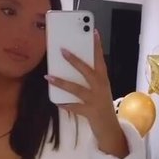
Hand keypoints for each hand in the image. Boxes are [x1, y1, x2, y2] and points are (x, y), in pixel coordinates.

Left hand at [45, 31, 128, 158]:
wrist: (109, 126)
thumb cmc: (101, 103)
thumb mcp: (99, 88)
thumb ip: (90, 77)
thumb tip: (71, 64)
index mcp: (103, 79)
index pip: (100, 59)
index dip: (97, 46)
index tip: (93, 32)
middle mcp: (101, 87)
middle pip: (87, 71)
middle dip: (75, 60)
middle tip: (62, 50)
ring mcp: (95, 100)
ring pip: (77, 89)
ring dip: (62, 82)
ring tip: (48, 76)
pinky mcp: (89, 112)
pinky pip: (74, 107)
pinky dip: (65, 104)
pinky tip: (55, 101)